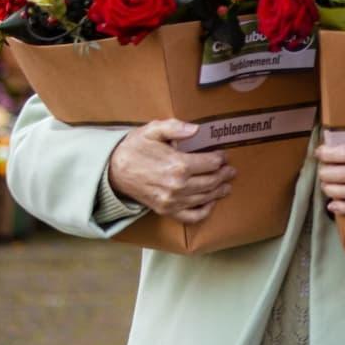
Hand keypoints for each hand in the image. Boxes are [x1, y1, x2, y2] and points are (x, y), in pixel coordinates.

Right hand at [107, 119, 234, 224]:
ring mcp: (173, 201)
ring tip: (226, 185)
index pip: (210, 163)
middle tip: (231, 171)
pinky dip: (205, 212)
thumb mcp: (152, 130)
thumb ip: (175, 127)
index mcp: (178, 165)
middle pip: (211, 181)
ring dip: (219, 191)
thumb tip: (196, 129)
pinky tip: (210, 204)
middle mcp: (178, 186)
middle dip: (224, 175)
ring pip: (205, 198)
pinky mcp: (167, 210)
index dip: (220, 158)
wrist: (113, 170)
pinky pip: (192, 216)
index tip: (223, 156)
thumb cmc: (134, 148)